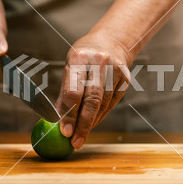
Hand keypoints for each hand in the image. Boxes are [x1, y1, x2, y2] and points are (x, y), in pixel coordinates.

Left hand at [56, 34, 132, 148]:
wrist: (111, 42)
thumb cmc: (84, 57)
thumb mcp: (69, 67)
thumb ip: (64, 93)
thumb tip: (57, 121)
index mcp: (79, 57)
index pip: (74, 91)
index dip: (69, 114)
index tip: (65, 132)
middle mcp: (99, 63)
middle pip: (92, 100)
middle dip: (83, 124)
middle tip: (75, 142)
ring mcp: (115, 71)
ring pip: (103, 105)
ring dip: (91, 123)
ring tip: (81, 135)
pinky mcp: (125, 79)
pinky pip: (111, 104)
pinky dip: (100, 116)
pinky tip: (92, 123)